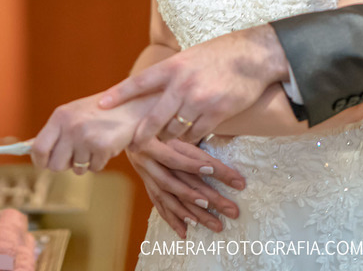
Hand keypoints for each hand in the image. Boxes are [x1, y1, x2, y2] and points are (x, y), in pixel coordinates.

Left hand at [31, 92, 155, 172]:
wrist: (134, 104)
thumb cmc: (104, 110)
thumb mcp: (76, 114)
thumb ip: (57, 131)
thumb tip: (35, 153)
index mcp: (61, 116)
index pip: (38, 147)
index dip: (40, 160)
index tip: (45, 163)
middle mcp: (71, 126)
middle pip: (55, 165)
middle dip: (66, 165)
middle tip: (77, 156)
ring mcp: (86, 137)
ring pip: (77, 169)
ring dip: (86, 162)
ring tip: (96, 144)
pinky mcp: (102, 146)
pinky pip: (94, 168)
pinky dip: (101, 161)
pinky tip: (107, 145)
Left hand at [98, 25, 289, 144]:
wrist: (255, 56)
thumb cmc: (222, 54)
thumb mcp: (191, 56)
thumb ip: (173, 73)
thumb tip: (153, 87)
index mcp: (174, 67)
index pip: (140, 82)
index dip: (119, 94)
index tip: (101, 105)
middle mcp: (183, 85)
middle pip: (154, 119)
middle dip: (142, 135)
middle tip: (134, 144)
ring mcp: (199, 101)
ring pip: (174, 131)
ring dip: (170, 136)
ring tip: (169, 136)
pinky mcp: (216, 113)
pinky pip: (196, 135)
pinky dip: (191, 138)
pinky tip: (192, 135)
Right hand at [127, 138, 245, 237]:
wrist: (130, 133)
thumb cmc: (162, 130)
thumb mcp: (178, 132)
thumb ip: (198, 149)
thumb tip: (227, 166)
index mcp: (161, 144)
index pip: (184, 158)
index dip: (198, 166)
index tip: (221, 174)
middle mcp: (153, 161)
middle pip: (183, 183)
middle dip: (210, 198)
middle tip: (231, 210)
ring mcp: (148, 175)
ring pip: (171, 198)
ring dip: (191, 212)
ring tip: (211, 223)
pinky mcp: (147, 186)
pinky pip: (159, 205)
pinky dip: (172, 219)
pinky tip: (185, 231)